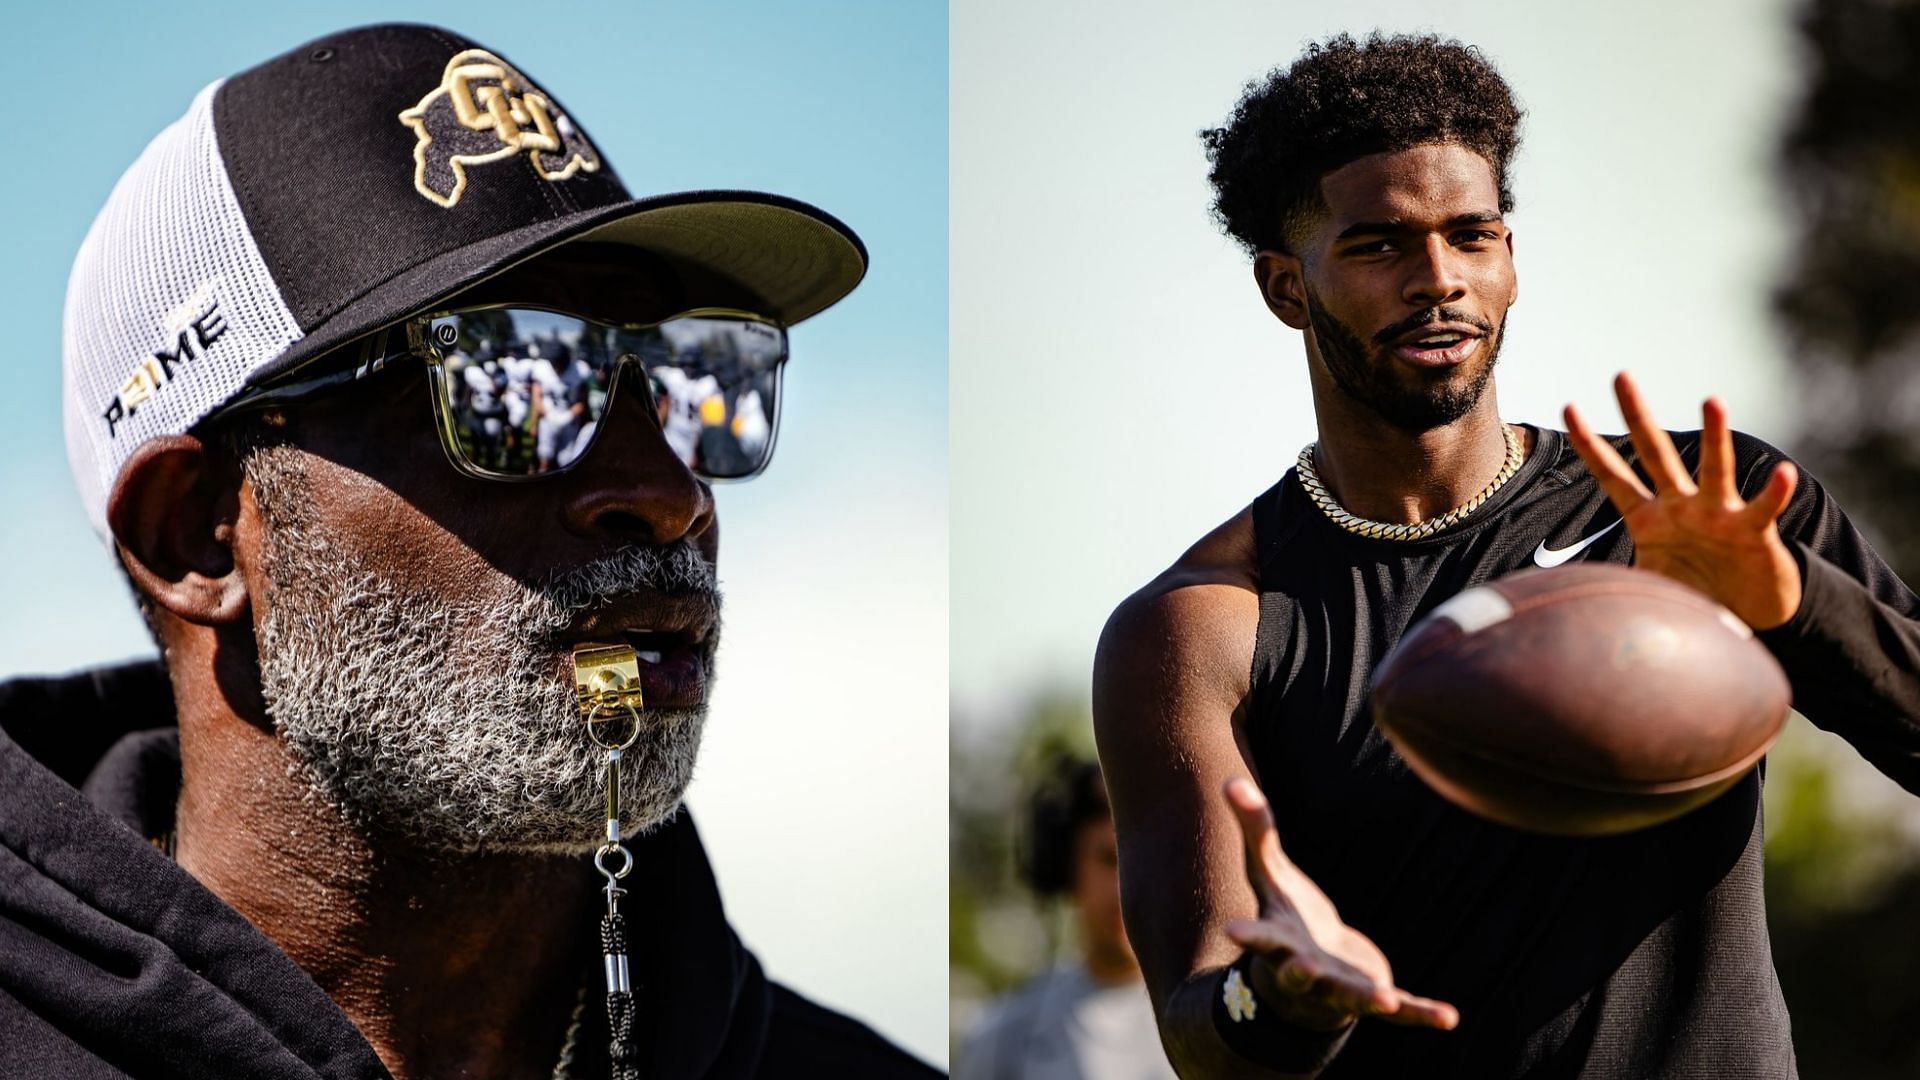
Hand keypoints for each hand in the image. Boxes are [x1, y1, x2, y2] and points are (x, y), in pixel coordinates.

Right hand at [1221, 778, 1459, 1031]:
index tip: (1232, 931)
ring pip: (1351, 997)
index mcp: (1278, 941)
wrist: (1312, 970)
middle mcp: (1305, 971)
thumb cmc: (1287, 915)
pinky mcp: (1375, 996)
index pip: (1259, 937)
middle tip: (1302, 968)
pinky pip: (1402, 1010)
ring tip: (1383, 999)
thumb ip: (1255, 830)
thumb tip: (1230, 779)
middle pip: (1299, 973)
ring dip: (1365, 998)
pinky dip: (1423, 1014)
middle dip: (1300, 973)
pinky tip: (1450, 1018)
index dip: (1248, 935)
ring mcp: (1341, 989)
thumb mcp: (1270, 873)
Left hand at [1563, 372, 1801, 629]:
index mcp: (1649, 518)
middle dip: (1638, 415)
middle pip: (1655, 454)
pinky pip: (1763, 509)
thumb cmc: (1694, 592)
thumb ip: (1611, 584)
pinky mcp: (1752, 533)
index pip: (1613, 476)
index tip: (1569, 408)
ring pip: (1714, 468)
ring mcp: (1717, 515)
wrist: (1746, 612)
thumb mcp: (1645, 587)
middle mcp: (1681, 507)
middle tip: (1621, 375)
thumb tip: (1568, 595)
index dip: (1591, 446)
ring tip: (1712, 401)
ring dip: (1714, 436)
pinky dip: (1773, 492)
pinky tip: (1784, 473)